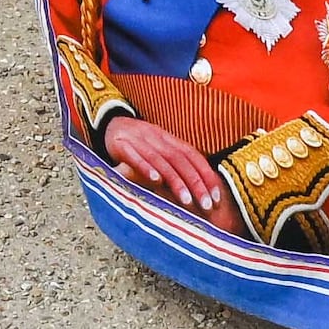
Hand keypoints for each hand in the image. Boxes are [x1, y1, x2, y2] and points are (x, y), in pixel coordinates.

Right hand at [95, 110, 235, 225]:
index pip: (194, 157)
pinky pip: (135, 156)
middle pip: (181, 161)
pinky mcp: (121, 145)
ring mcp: (140, 141)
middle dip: (196, 184)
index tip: (217, 198)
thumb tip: (202, 188)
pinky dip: (146, 168)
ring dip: (175, 181)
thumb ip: (177, 164)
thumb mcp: (161, 149)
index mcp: (170, 140)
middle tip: (207, 205)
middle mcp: (158, 139)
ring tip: (186, 201)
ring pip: (162, 161)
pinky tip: (155, 181)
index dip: (207, 176)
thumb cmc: (140, 143)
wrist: (111, 123)